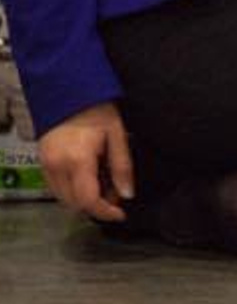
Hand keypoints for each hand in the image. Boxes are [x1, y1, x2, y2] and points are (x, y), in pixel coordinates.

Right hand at [37, 102, 134, 222]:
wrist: (68, 90)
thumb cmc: (98, 109)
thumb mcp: (117, 134)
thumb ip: (122, 166)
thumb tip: (127, 194)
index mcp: (78, 160)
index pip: (88, 200)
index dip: (105, 212)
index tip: (121, 213)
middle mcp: (58, 167)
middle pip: (75, 204)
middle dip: (97, 205)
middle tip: (116, 192)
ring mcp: (46, 166)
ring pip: (63, 199)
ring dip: (84, 200)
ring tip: (104, 182)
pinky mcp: (42, 163)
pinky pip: (56, 188)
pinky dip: (72, 191)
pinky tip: (89, 177)